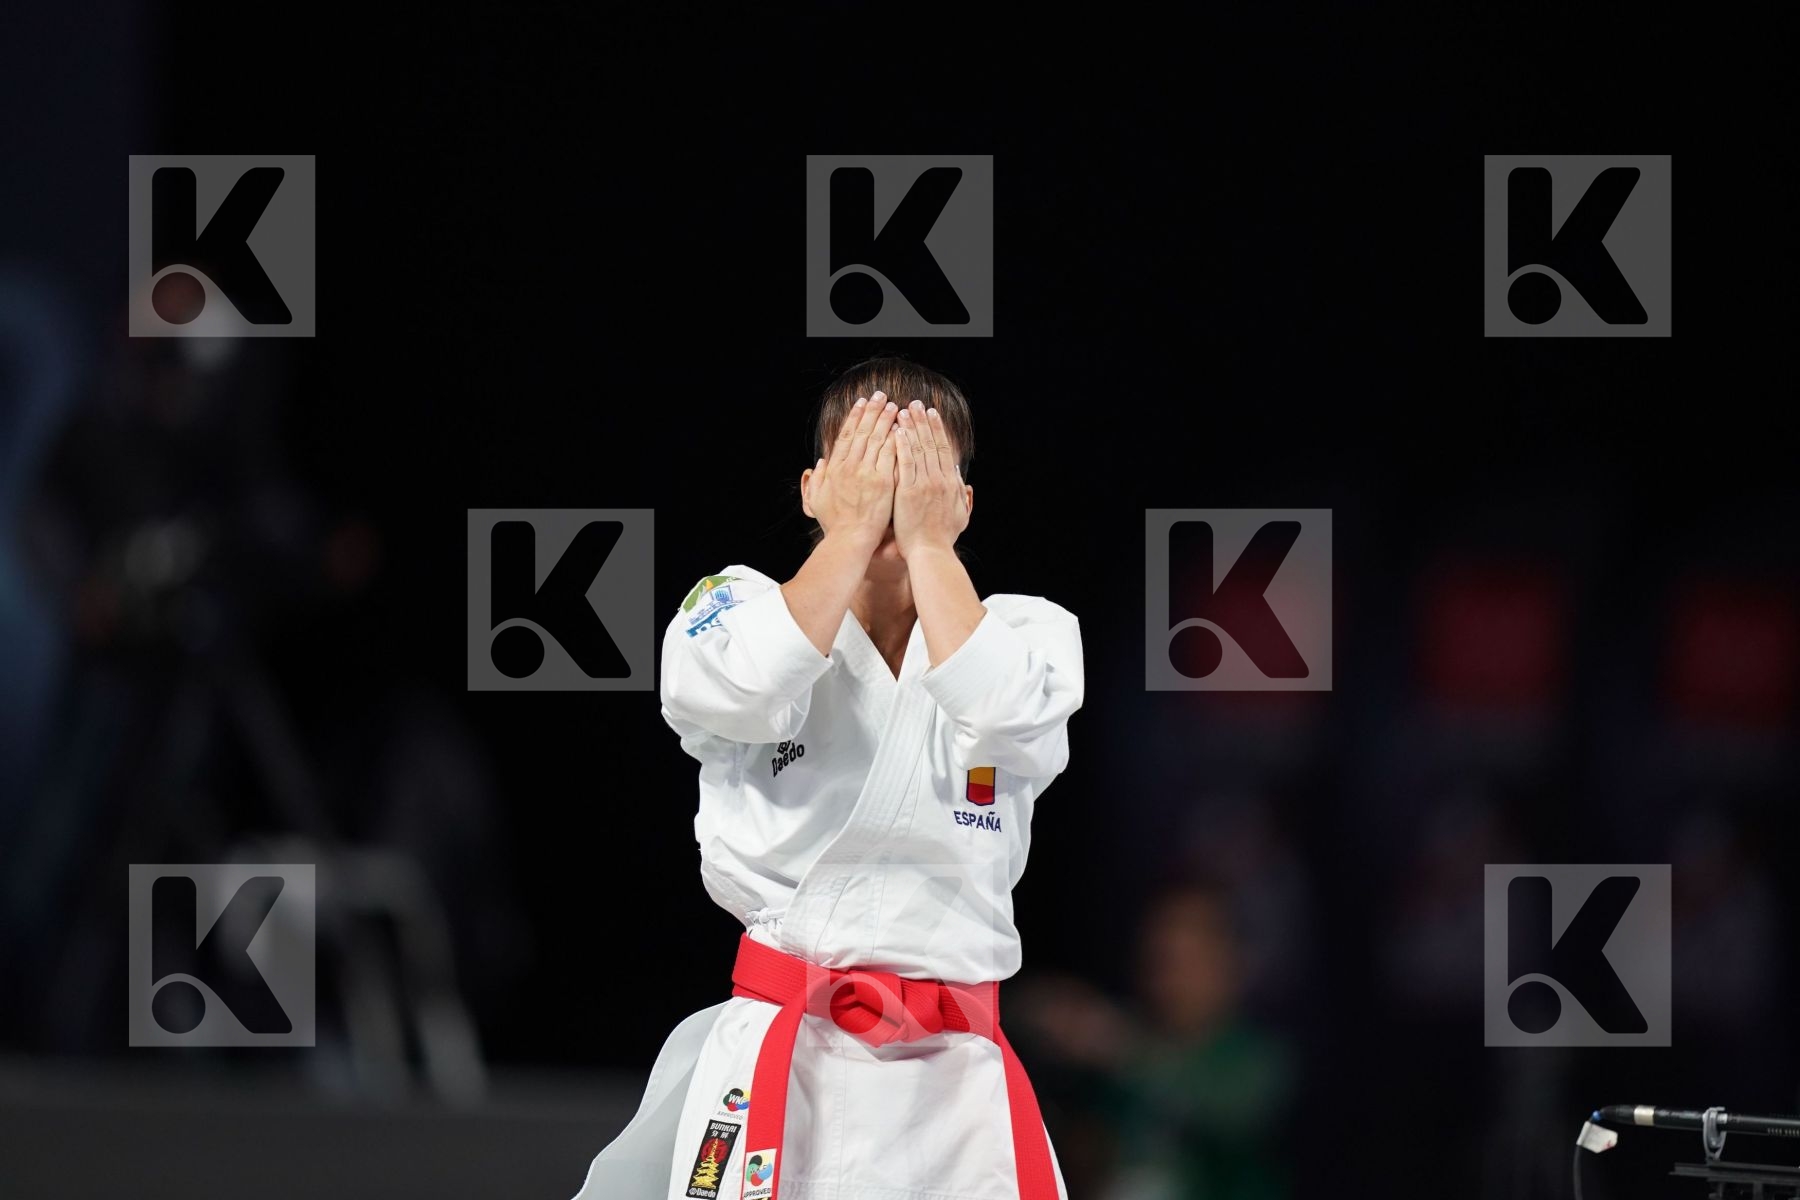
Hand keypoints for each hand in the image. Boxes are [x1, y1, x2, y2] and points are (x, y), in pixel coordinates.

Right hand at [803, 392, 897, 545]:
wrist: (849, 540)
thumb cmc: (835, 524)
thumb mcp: (818, 500)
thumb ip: (819, 479)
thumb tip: (821, 462)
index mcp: (835, 468)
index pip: (846, 435)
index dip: (854, 417)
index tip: (861, 403)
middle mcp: (849, 466)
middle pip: (862, 431)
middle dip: (872, 411)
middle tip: (881, 395)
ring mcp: (866, 472)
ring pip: (877, 439)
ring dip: (886, 420)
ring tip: (895, 405)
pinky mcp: (882, 481)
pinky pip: (890, 455)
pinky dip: (896, 439)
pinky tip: (903, 428)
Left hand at [892, 400, 969, 559]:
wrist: (931, 553)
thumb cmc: (943, 539)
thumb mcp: (961, 516)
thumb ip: (962, 497)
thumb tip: (961, 481)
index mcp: (950, 483)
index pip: (943, 449)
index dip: (937, 429)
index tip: (931, 414)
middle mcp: (939, 479)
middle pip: (931, 443)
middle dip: (923, 421)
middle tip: (916, 403)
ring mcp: (924, 484)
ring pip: (918, 449)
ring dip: (912, 427)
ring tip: (903, 410)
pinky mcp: (908, 491)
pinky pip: (905, 463)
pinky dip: (902, 445)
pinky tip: (897, 431)